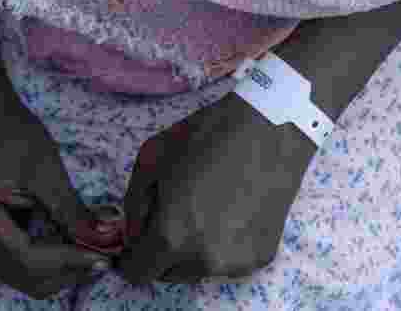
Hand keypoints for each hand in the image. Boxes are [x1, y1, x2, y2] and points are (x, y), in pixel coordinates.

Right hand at [0, 94, 123, 298]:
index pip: (30, 260)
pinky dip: (52, 255)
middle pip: (28, 276)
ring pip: (27, 275)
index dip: (70, 261)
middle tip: (106, 252)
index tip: (105, 257)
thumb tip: (104, 236)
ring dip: (62, 265)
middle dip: (69, 269)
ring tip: (95, 245)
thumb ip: (70, 208)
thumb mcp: (46, 170)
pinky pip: (23, 262)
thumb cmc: (13, 134)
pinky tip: (74, 238)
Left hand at [117, 93, 314, 283]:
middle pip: (168, 274)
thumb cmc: (206, 136)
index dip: (132, 256)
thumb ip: (133, 206)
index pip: (138, 272)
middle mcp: (204, 259)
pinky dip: (222, 244)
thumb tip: (136, 236)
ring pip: (198, 270)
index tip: (140, 239)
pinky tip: (232, 211)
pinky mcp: (261, 256)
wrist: (268, 127)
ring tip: (206, 210)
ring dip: (193, 250)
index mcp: (171, 236)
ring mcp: (236, 262)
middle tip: (176, 214)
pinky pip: (227, 261)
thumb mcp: (150, 159)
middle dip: (164, 250)